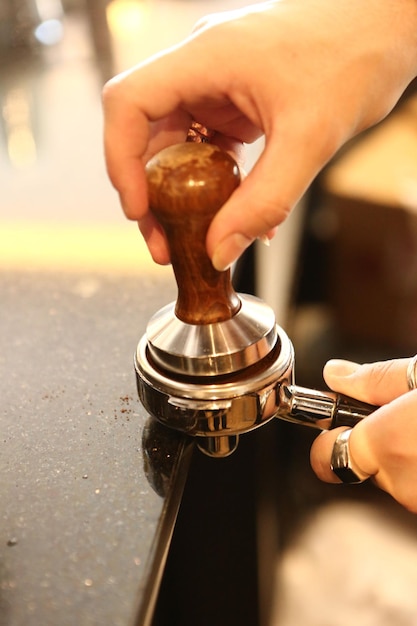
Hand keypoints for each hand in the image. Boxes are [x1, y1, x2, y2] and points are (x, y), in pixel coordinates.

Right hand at [103, 0, 416, 269]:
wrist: (389, 26)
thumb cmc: (356, 55)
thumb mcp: (309, 140)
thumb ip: (263, 202)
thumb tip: (218, 252)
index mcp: (207, 58)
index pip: (129, 103)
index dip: (121, 160)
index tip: (138, 209)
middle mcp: (202, 66)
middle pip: (146, 131)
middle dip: (150, 192)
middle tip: (164, 241)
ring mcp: (217, 82)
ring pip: (174, 142)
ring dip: (177, 192)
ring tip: (189, 237)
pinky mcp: (236, 99)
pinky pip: (206, 144)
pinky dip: (209, 181)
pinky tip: (227, 213)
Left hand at [310, 357, 416, 512]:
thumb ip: (378, 380)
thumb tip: (336, 375)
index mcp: (390, 444)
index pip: (324, 455)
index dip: (329, 435)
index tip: (339, 422)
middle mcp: (404, 484)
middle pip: (362, 463)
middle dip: (379, 441)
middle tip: (405, 415)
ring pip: (395, 478)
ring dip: (405, 456)